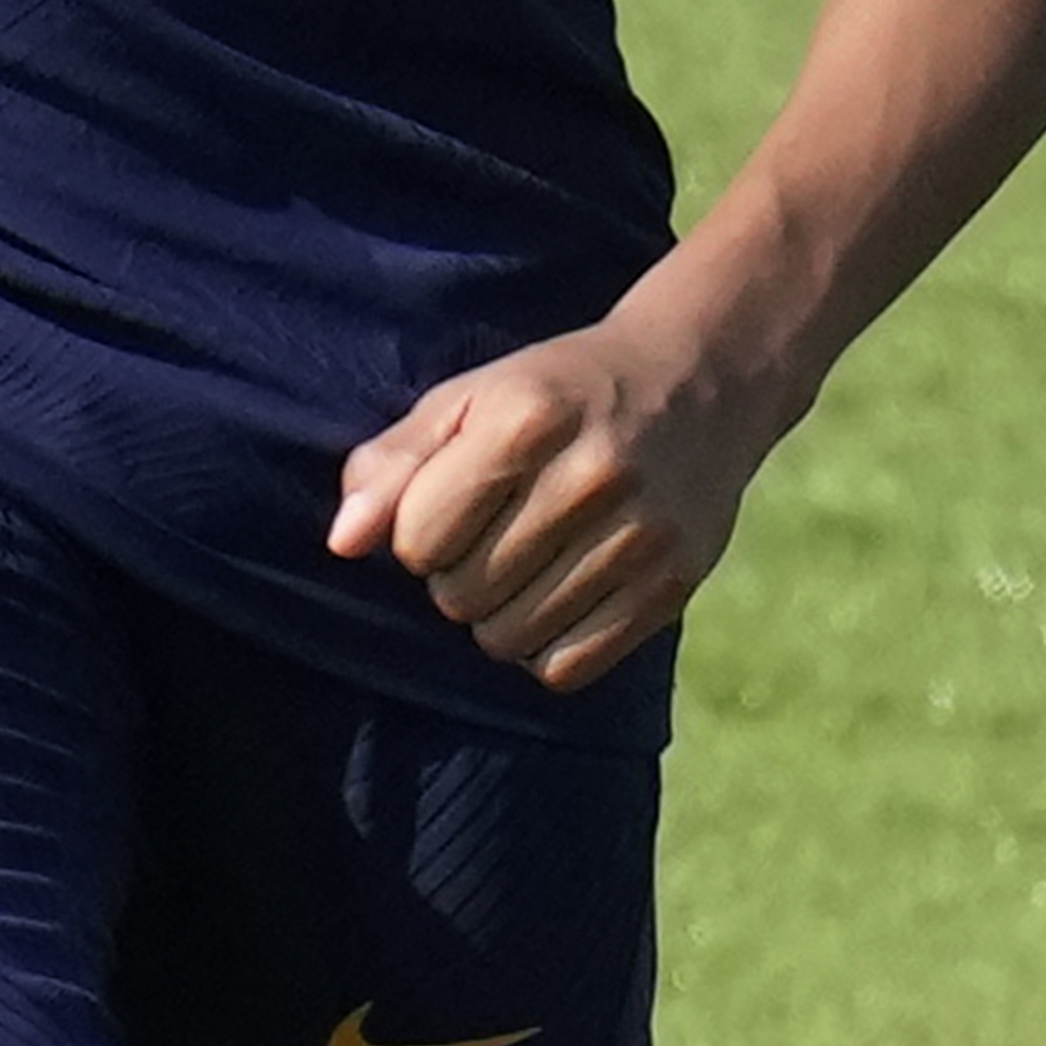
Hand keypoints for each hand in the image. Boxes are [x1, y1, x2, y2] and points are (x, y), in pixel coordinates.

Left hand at [329, 302, 798, 692]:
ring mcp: (640, 534)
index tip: (454, 505)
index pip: (417, 540)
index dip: (420, 533)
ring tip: (530, 562)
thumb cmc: (561, 392)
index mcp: (527, 420)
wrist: (702, 378)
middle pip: (460, 596)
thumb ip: (395, 461)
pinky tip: (563, 594)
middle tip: (497, 534)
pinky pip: (569, 667)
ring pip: (510, 640)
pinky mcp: (674, 582)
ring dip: (501, 614)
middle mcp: (590, 476)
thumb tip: (343, 542)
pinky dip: (549, 646)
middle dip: (459, 575)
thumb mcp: (474, 397)